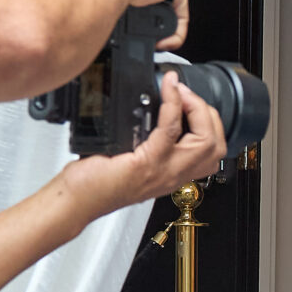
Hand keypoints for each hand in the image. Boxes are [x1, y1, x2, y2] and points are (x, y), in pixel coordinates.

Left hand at [62, 71, 226, 214]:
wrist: (75, 200)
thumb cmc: (94, 183)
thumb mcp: (128, 158)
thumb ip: (145, 139)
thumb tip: (150, 110)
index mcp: (171, 174)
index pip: (211, 150)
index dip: (207, 121)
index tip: (189, 99)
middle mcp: (171, 175)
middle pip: (216, 146)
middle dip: (209, 114)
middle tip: (188, 96)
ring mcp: (161, 171)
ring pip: (205, 141)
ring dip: (197, 109)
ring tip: (181, 93)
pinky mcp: (145, 164)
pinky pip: (170, 129)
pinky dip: (172, 103)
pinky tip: (167, 91)